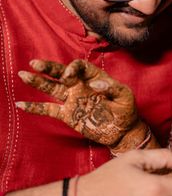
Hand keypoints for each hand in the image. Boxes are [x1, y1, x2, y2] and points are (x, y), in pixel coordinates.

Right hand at [16, 59, 138, 146]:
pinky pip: (49, 109)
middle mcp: (80, 86)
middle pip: (61, 74)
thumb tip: (97, 84)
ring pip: (52, 88)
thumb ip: (112, 88)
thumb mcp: (125, 96)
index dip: (72, 68)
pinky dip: (35, 108)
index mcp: (94, 77)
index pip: (79, 66)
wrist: (123, 131)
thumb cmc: (126, 110)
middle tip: (34, 64)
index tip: (68, 76)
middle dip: (48, 68)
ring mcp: (73, 100)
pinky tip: (21, 104)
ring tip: (23, 75)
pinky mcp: (68, 115)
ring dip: (38, 82)